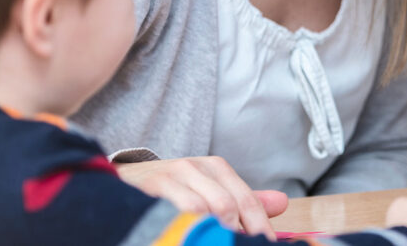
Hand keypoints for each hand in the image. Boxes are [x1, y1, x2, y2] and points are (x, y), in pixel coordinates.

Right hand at [115, 157, 288, 237]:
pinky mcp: (151, 186)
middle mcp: (196, 167)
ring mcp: (173, 175)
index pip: (247, 200)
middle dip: (237, 233)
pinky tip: (192, 236)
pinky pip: (177, 211)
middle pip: (229, 205)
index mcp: (216, 168)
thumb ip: (243, 199)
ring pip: (204, 209)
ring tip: (216, 243)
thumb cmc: (172, 188)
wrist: (124, 179)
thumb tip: (282, 203)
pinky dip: (189, 227)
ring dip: (213, 232)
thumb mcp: (208, 188)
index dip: (259, 228)